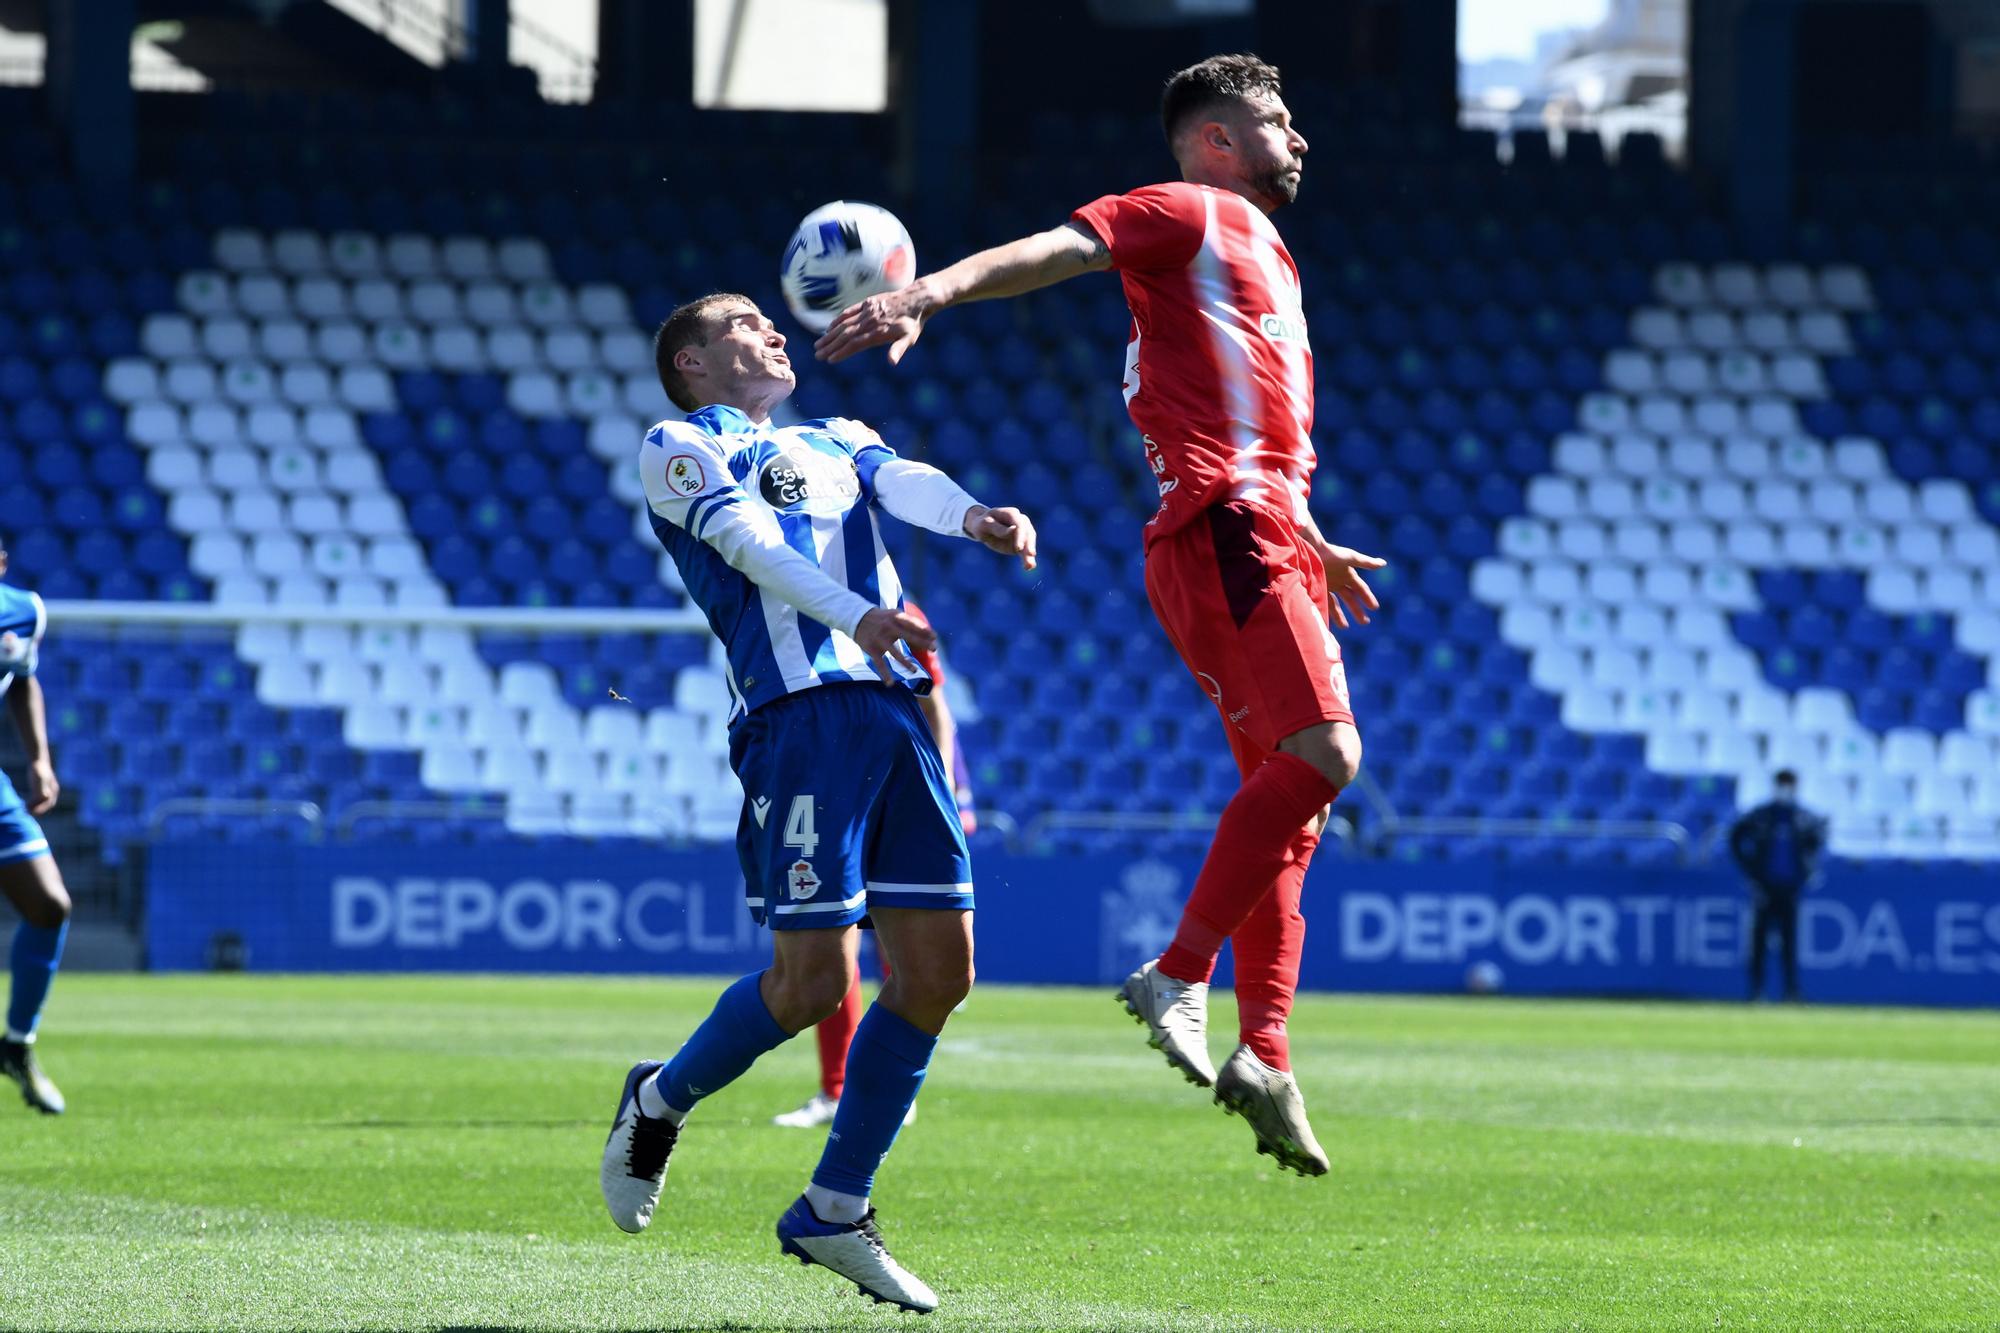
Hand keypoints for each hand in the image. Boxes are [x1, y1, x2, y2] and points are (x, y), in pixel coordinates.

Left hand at [26, 760, 56, 814]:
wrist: (38, 760)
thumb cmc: (39, 770)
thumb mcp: (40, 780)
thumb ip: (42, 789)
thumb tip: (45, 797)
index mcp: (54, 790)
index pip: (49, 803)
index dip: (41, 809)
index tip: (32, 813)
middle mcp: (52, 791)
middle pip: (47, 804)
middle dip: (39, 809)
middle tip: (28, 813)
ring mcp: (48, 789)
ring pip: (43, 801)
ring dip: (36, 806)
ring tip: (26, 808)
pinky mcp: (42, 787)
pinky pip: (39, 797)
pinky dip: (34, 801)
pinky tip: (27, 801)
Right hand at [814, 280, 935, 364]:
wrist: (916, 299)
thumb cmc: (913, 323)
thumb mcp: (909, 338)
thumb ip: (898, 349)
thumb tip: (891, 362)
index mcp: (879, 332)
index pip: (855, 344)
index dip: (842, 352)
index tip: (829, 359)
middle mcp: (870, 321)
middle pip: (846, 335)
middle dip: (830, 346)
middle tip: (817, 354)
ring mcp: (867, 311)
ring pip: (844, 324)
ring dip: (830, 335)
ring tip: (818, 344)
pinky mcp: (867, 303)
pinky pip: (848, 312)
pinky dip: (837, 320)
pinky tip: (829, 328)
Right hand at [854, 607, 937, 682]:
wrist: (857, 618)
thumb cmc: (882, 618)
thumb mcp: (894, 615)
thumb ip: (909, 623)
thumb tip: (929, 633)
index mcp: (896, 618)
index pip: (913, 624)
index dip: (925, 630)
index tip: (934, 637)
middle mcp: (889, 628)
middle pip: (909, 636)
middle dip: (922, 642)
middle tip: (934, 649)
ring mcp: (880, 639)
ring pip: (895, 653)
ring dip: (905, 663)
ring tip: (914, 671)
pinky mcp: (872, 649)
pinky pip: (880, 664)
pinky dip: (884, 674)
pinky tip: (890, 684)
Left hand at [964, 505, 1036, 570]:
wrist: (983, 528)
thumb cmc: (982, 524)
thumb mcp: (985, 525)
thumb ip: (998, 528)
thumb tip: (1013, 529)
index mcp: (1011, 514)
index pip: (1020, 524)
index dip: (1020, 535)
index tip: (1018, 548)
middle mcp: (1020, 522)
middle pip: (1028, 533)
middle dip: (1029, 545)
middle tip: (1030, 555)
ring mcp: (1022, 533)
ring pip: (1029, 543)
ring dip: (1030, 555)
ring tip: (1029, 566)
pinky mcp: (1021, 544)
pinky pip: (1025, 551)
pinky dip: (1028, 559)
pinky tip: (1029, 567)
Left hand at [1310, 537, 1385, 629]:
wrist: (1311, 549)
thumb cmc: (1332, 553)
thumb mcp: (1351, 558)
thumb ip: (1366, 562)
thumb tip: (1383, 564)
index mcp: (1348, 574)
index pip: (1361, 589)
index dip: (1368, 597)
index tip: (1374, 608)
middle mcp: (1338, 582)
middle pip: (1350, 599)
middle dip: (1357, 610)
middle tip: (1365, 622)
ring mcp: (1327, 586)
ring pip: (1336, 604)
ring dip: (1341, 615)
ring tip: (1345, 627)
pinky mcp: (1316, 589)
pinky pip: (1323, 603)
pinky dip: (1326, 612)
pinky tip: (1328, 621)